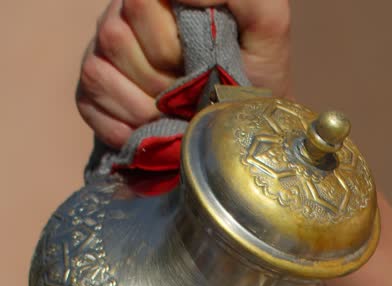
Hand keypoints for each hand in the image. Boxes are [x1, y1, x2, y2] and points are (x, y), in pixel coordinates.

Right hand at [76, 0, 290, 149]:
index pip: (139, 2)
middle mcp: (124, 14)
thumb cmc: (256, 76)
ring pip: (99, 70)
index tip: (197, 61)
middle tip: (189, 93)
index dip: (167, 42)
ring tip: (174, 113)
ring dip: (143, 107)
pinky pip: (89, 100)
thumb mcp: (266, 25)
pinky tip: (151, 130)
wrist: (240, 131)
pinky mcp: (89, 91)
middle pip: (115, 36)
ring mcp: (102, 51)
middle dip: (160, 79)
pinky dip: (123, 127)